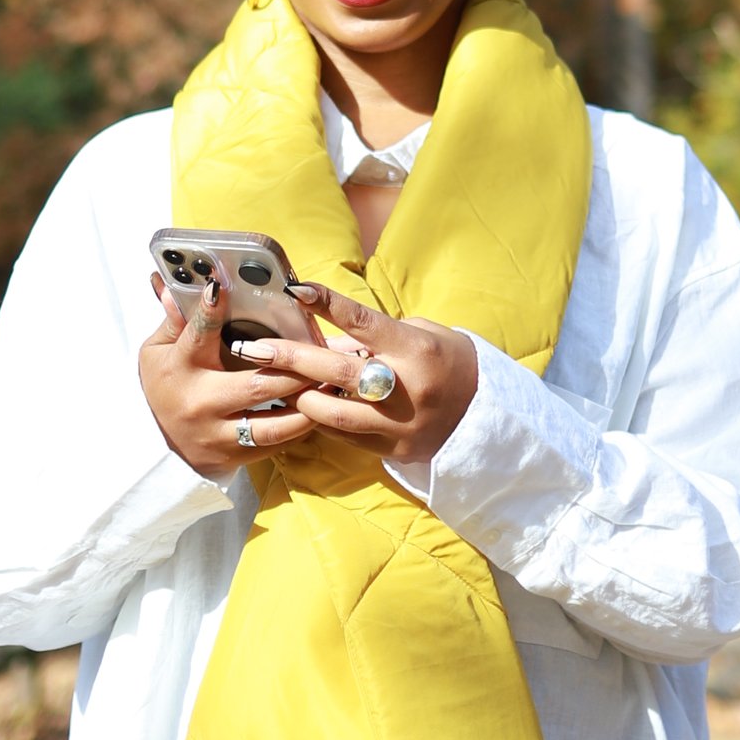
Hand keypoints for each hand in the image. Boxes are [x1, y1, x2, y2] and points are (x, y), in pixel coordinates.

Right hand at [138, 281, 323, 481]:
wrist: (158, 442)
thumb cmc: (165, 384)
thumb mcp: (157, 350)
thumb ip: (176, 320)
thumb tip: (176, 287)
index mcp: (182, 369)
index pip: (198, 336)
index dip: (210, 311)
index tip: (222, 287)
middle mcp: (202, 404)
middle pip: (257, 387)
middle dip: (295, 371)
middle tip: (322, 354)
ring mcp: (219, 436)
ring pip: (274, 425)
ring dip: (308, 405)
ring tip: (331, 386)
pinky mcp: (235, 457)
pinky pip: (276, 444)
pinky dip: (301, 427)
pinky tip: (320, 410)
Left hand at [214, 285, 478, 474]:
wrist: (486, 416)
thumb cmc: (449, 362)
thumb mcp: (421, 335)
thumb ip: (375, 336)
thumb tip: (326, 334)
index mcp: (416, 350)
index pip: (364, 322)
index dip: (328, 304)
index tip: (297, 290)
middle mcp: (406, 387)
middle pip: (337, 371)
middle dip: (291, 358)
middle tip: (253, 348)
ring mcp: (399, 423)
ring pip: (333, 412)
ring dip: (299, 396)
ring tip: (275, 383)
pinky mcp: (394, 449)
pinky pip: (344, 436)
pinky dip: (321, 420)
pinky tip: (303, 406)